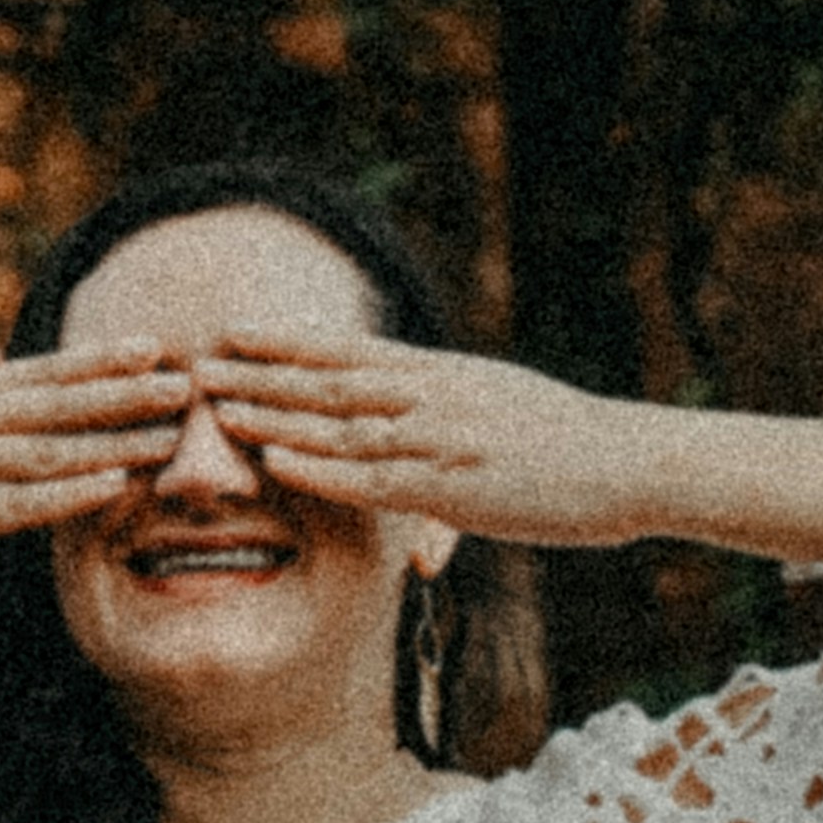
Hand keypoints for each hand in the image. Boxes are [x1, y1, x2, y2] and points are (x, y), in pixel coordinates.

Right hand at [0, 344, 203, 568]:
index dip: (98, 359)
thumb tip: (8, 353)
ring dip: (116, 439)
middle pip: (56, 403)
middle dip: (127, 391)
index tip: (156, 344)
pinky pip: (15, 505)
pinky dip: (67, 494)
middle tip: (192, 377)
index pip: (39, 374)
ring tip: (175, 432)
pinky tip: (113, 488)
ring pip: (48, 450)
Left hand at [186, 333, 703, 551]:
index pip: (346, 350)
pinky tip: (275, 464)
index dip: (283, 341)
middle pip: (326, 381)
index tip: (230, 332)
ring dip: (271, 416)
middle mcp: (431, 398)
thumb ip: (443, 401)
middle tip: (193, 365)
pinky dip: (319, 470)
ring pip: (338, 426)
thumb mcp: (495, 401)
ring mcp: (439, 442)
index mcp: (439, 374)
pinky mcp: (454, 490)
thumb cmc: (567, 441)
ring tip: (213, 409)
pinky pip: (373, 480)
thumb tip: (407, 397)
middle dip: (255, 374)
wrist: (629, 463)